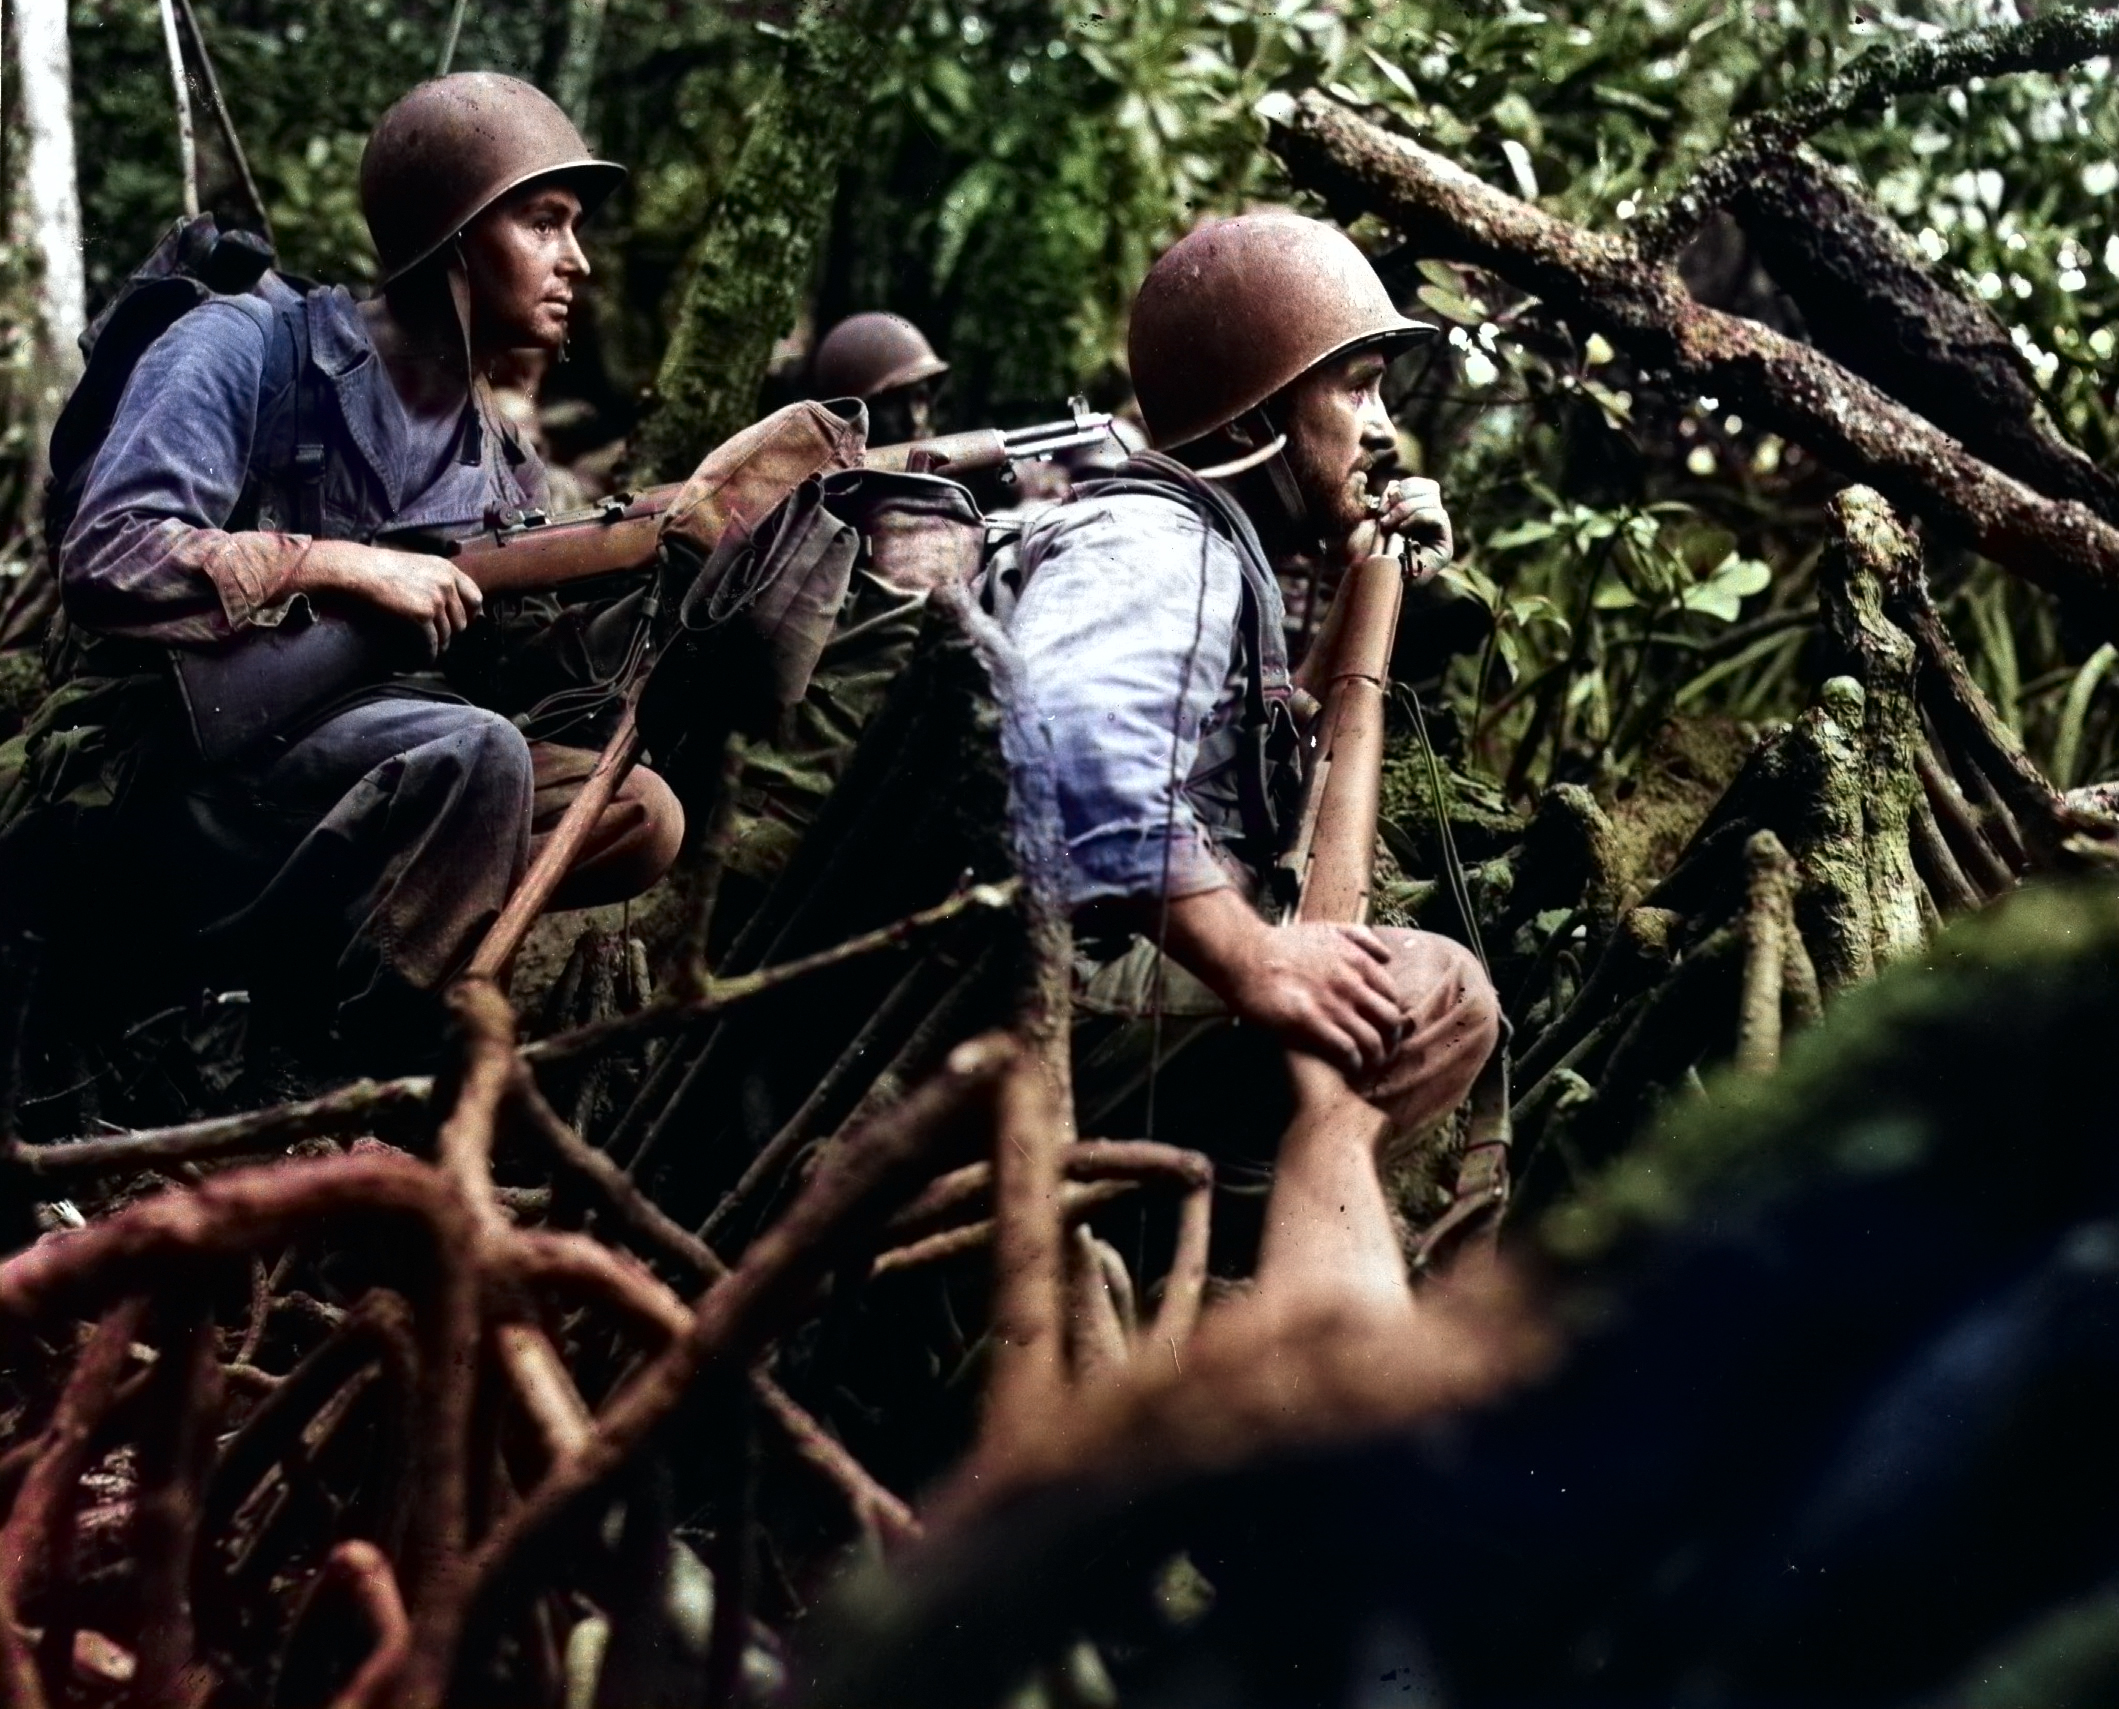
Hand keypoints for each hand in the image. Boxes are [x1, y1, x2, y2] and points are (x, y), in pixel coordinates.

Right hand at [297, 540, 484, 658]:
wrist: (360, 571)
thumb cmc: (383, 568)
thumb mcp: (420, 565)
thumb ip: (438, 581)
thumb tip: (450, 603)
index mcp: (448, 570)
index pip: (475, 598)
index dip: (471, 614)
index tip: (465, 624)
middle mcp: (447, 584)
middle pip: (462, 621)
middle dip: (452, 633)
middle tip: (442, 640)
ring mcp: (436, 600)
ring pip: (448, 634)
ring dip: (440, 645)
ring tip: (432, 651)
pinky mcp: (422, 615)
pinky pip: (432, 642)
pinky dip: (429, 654)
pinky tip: (424, 659)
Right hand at [1223, 920, 1405, 1078]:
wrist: (1245, 955)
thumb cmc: (1282, 944)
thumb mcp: (1327, 929)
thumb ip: (1360, 938)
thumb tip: (1387, 957)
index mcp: (1357, 961)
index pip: (1393, 997)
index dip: (1391, 1016)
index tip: (1384, 1029)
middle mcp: (1351, 983)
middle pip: (1390, 1021)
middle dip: (1390, 1040)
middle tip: (1382, 1051)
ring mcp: (1332, 1003)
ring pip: (1372, 1040)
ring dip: (1374, 1057)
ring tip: (1367, 1065)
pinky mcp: (1310, 1022)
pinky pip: (1346, 1050)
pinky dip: (1353, 1063)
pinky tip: (1349, 1067)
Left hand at [1347, 475, 1452, 582]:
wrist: (1367, 579)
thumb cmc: (1365, 552)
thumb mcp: (1372, 519)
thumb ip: (1387, 500)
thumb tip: (1394, 483)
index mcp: (1414, 512)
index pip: (1422, 485)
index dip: (1405, 486)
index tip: (1384, 499)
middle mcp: (1430, 522)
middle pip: (1430, 489)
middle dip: (1405, 497)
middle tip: (1385, 513)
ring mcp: (1438, 535)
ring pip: (1434, 501)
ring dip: (1407, 509)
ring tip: (1390, 524)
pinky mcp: (1444, 547)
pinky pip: (1437, 517)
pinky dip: (1418, 518)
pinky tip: (1402, 530)